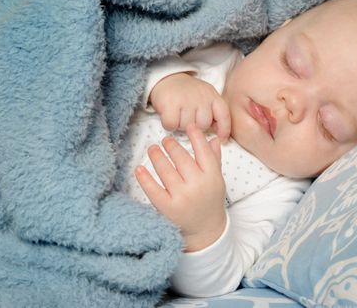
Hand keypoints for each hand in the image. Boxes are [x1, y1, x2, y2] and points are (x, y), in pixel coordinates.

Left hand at [134, 124, 226, 251]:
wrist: (205, 230)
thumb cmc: (210, 201)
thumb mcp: (217, 180)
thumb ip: (214, 159)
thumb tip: (212, 139)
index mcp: (212, 177)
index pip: (203, 151)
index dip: (195, 136)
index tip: (188, 126)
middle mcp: (198, 186)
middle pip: (181, 158)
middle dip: (171, 145)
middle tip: (165, 140)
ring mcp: (182, 197)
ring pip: (165, 170)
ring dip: (156, 156)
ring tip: (152, 149)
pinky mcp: (167, 208)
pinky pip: (153, 189)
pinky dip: (144, 178)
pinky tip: (139, 169)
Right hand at [149, 73, 230, 140]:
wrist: (167, 79)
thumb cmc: (188, 94)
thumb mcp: (205, 98)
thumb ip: (213, 113)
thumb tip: (220, 135)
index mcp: (212, 95)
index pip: (224, 115)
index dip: (224, 129)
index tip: (221, 138)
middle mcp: (201, 96)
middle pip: (203, 125)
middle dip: (196, 127)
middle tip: (189, 118)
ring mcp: (185, 99)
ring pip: (187, 127)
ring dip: (181, 125)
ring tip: (178, 115)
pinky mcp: (170, 103)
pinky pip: (172, 125)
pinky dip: (169, 124)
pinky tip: (169, 116)